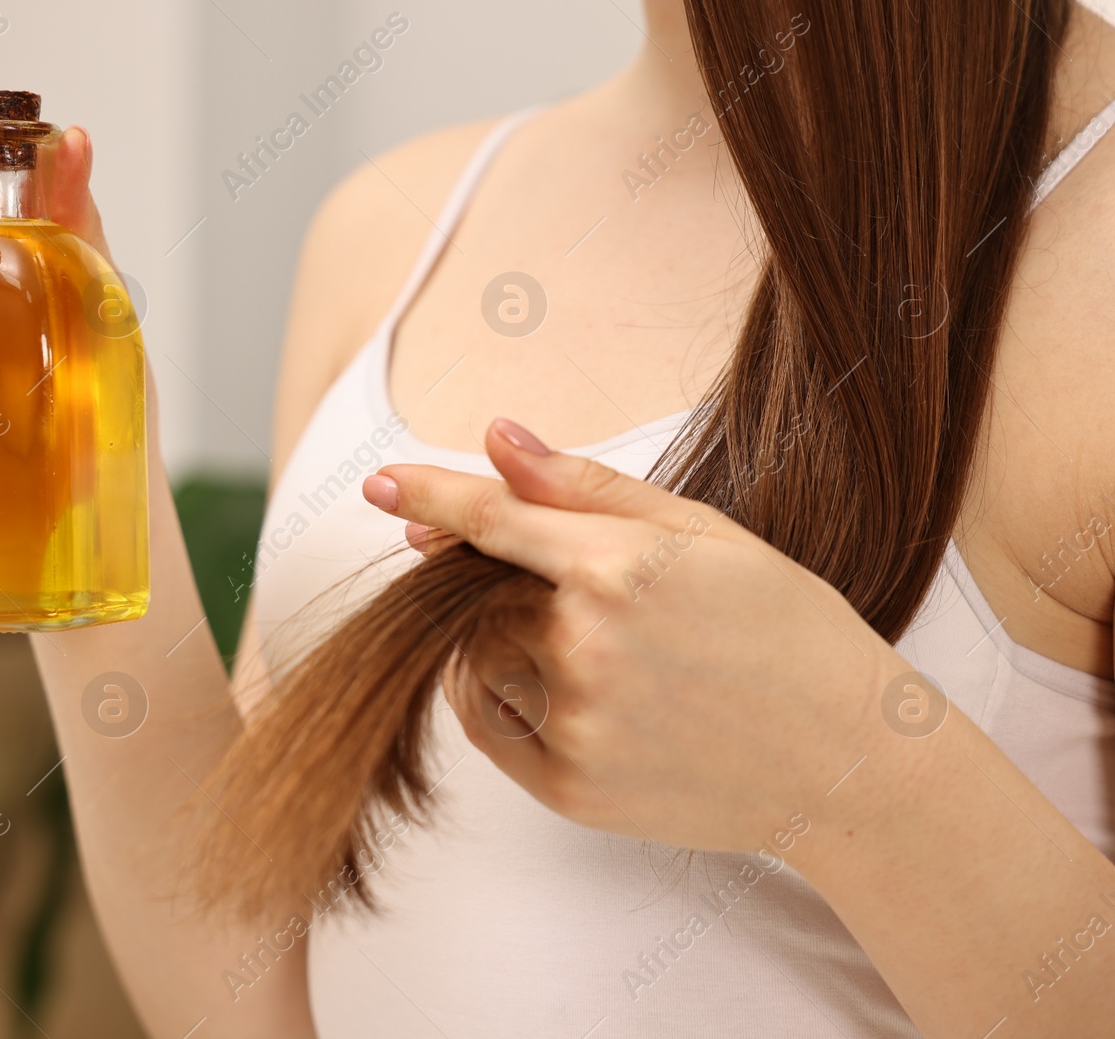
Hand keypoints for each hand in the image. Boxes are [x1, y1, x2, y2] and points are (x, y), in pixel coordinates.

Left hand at [360, 418, 912, 853]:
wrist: (849, 763)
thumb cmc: (786, 631)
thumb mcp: (705, 535)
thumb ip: (588, 489)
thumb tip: (498, 440)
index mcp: (620, 569)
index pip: (494, 519)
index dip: (432, 494)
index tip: (378, 482)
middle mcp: (585, 647)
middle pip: (479, 594)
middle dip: (498, 580)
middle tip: (573, 589)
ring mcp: (573, 723)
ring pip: (478, 659)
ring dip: (505, 640)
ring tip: (603, 649)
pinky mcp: (566, 788)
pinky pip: (489, 723)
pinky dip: (506, 696)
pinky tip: (581, 692)